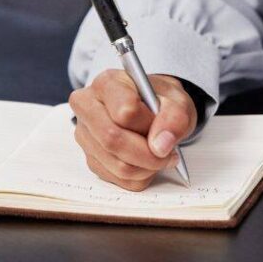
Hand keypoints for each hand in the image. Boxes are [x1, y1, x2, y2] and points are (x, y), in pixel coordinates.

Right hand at [68, 70, 197, 190]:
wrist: (152, 108)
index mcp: (107, 83)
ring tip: (162, 156)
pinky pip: (117, 179)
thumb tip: (161, 146)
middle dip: (147, 154)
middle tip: (169, 155)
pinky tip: (148, 163)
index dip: (149, 125)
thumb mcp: (176, 100)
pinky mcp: (91, 159)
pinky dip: (140, 177)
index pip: (124, 110)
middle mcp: (88, 107)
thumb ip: (174, 117)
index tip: (166, 129)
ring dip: (146, 167)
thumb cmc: (160, 100)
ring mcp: (85, 135)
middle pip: (112, 139)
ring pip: (116, 164)